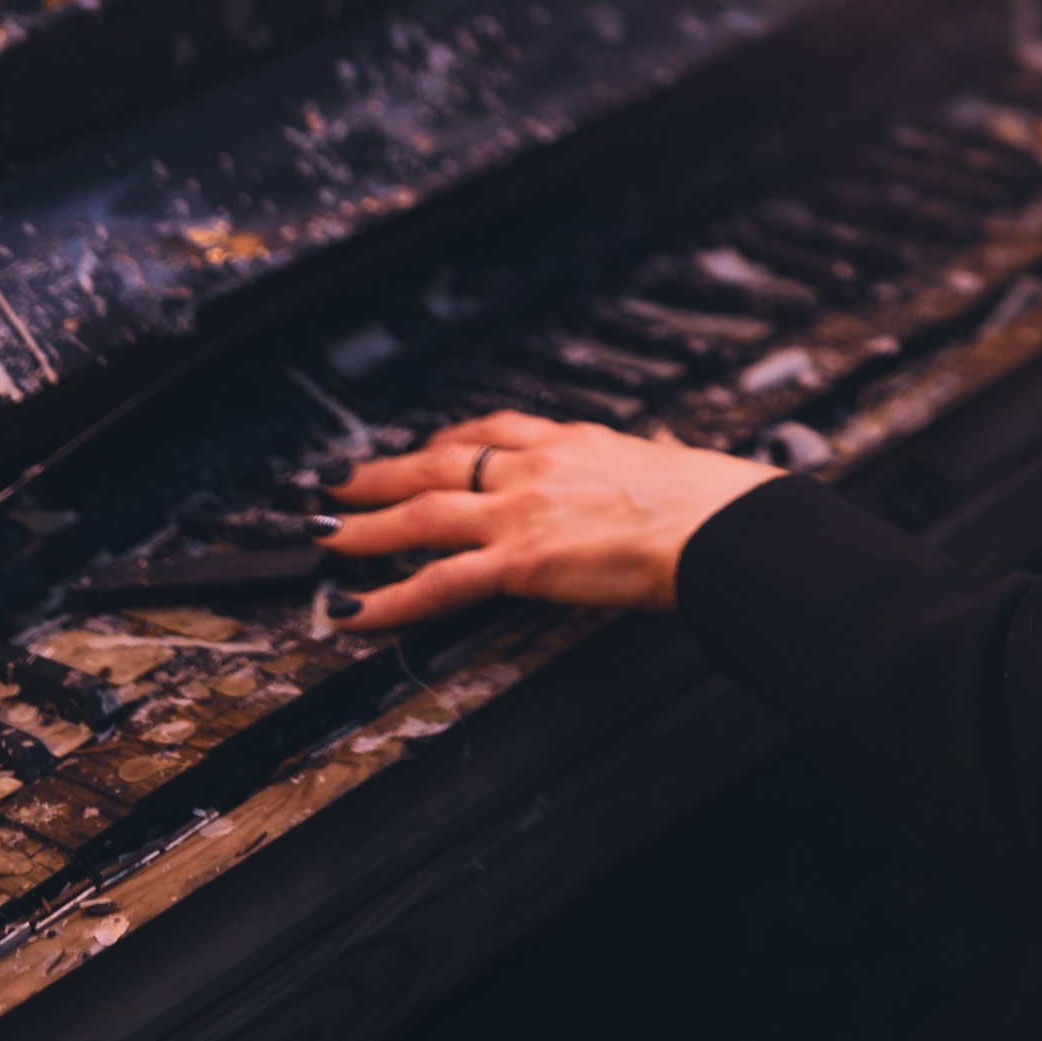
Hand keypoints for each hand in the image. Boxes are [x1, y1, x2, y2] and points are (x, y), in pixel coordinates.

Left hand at [321, 414, 774, 631]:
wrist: (720, 526)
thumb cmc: (711, 504)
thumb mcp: (664, 467)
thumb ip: (635, 473)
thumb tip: (650, 477)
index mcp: (575, 441)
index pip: (494, 429)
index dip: (447, 439)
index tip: (424, 445)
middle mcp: (539, 466)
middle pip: (439, 461)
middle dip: (381, 474)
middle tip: (337, 483)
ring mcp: (524, 511)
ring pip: (422, 513)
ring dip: (363, 526)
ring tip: (321, 536)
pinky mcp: (522, 560)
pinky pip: (438, 582)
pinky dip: (387, 599)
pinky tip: (353, 611)